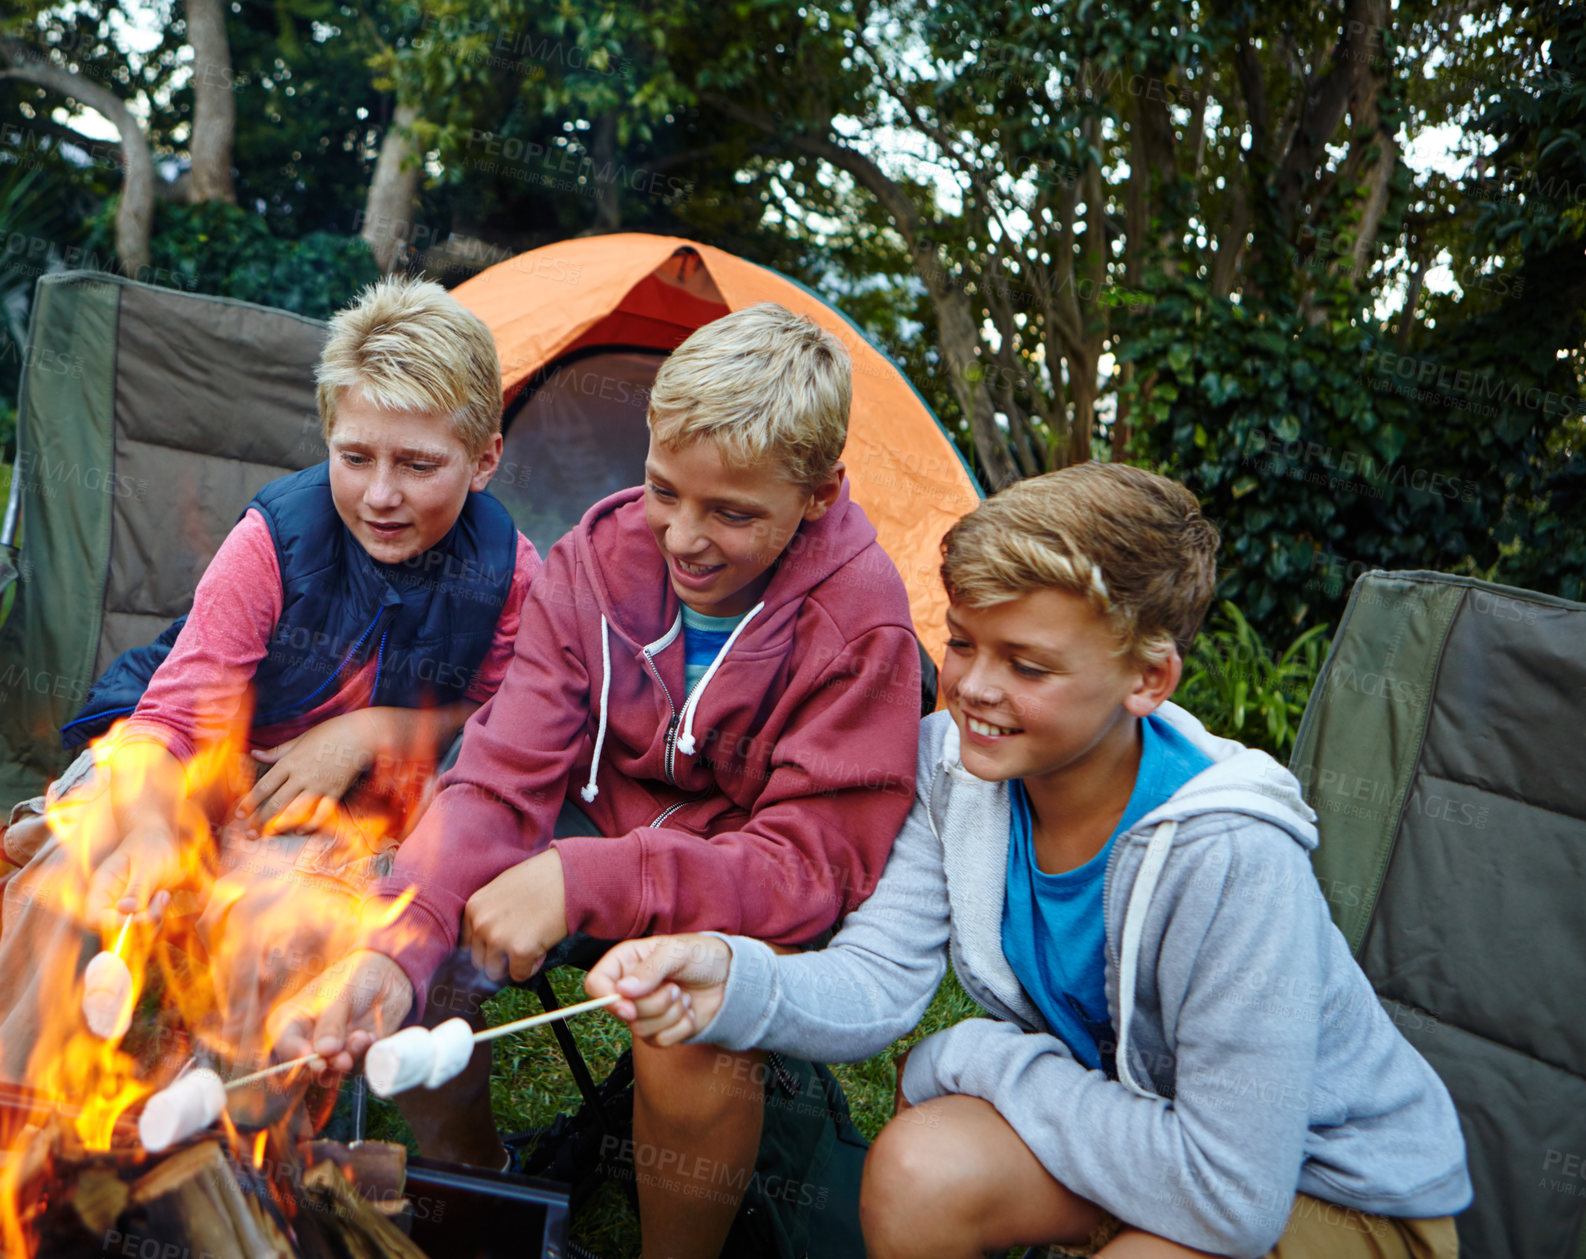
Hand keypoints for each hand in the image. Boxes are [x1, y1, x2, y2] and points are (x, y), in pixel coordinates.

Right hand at [84, 822, 179, 928]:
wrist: (161, 838)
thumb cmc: (151, 845)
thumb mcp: (147, 864)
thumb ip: (137, 888)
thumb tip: (125, 910)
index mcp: (102, 888)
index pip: (95, 918)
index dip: (115, 924)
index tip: (142, 914)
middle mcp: (110, 901)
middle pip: (115, 930)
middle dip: (141, 922)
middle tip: (161, 898)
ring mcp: (125, 907)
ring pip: (133, 932)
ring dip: (153, 920)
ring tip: (164, 895)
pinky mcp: (140, 910)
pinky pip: (146, 926)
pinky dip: (158, 917)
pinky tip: (165, 897)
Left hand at [242, 713, 376, 832]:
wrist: (361, 733)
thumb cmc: (329, 733)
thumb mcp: (300, 739)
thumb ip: (277, 751)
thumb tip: (255, 753)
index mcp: (291, 761)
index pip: (265, 786)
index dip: (250, 802)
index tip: (240, 813)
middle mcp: (303, 775)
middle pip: (276, 802)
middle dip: (261, 820)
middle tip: (250, 833)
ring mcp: (320, 785)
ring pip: (296, 811)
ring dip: (281, 825)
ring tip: (269, 835)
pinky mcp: (335, 791)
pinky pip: (321, 813)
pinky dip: (310, 824)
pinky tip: (299, 831)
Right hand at [268, 950, 413, 1075]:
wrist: (389, 976)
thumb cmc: (356, 977)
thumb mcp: (341, 994)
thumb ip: (331, 1022)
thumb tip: (323, 1052)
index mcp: (293, 1020)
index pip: (283, 1042)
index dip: (293, 1052)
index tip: (311, 1055)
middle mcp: (308, 1041)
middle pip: (303, 1068)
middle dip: (322, 1066)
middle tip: (341, 1059)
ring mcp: (331, 1053)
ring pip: (330, 1073)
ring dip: (345, 1062)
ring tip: (361, 1038)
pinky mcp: (353, 1059)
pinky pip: (355, 1070)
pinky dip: (363, 1057)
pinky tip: (370, 1036)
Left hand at [461, 849, 568, 982]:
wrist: (570, 876)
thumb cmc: (542, 879)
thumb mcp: (503, 887)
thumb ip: (490, 911)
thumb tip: (487, 937)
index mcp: (474, 907)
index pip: (468, 944)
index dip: (487, 946)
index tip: (504, 942)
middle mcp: (481, 923)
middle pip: (479, 961)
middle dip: (500, 957)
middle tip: (522, 942)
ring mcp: (498, 937)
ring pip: (495, 972)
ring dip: (514, 964)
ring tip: (533, 943)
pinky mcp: (519, 950)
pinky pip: (519, 974)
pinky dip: (532, 966)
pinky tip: (543, 946)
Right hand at [585, 934, 731, 1046]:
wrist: (729, 978)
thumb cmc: (702, 956)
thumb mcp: (678, 952)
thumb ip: (651, 969)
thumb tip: (623, 990)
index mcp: (626, 961)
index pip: (596, 983)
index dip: (606, 998)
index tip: (627, 1007)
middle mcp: (630, 988)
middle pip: (622, 1012)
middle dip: (655, 1004)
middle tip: (675, 988)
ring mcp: (644, 1011)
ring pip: (640, 1030)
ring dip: (670, 1014)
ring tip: (684, 996)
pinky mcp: (660, 1030)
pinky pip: (660, 1041)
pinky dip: (680, 1028)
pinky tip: (689, 1011)